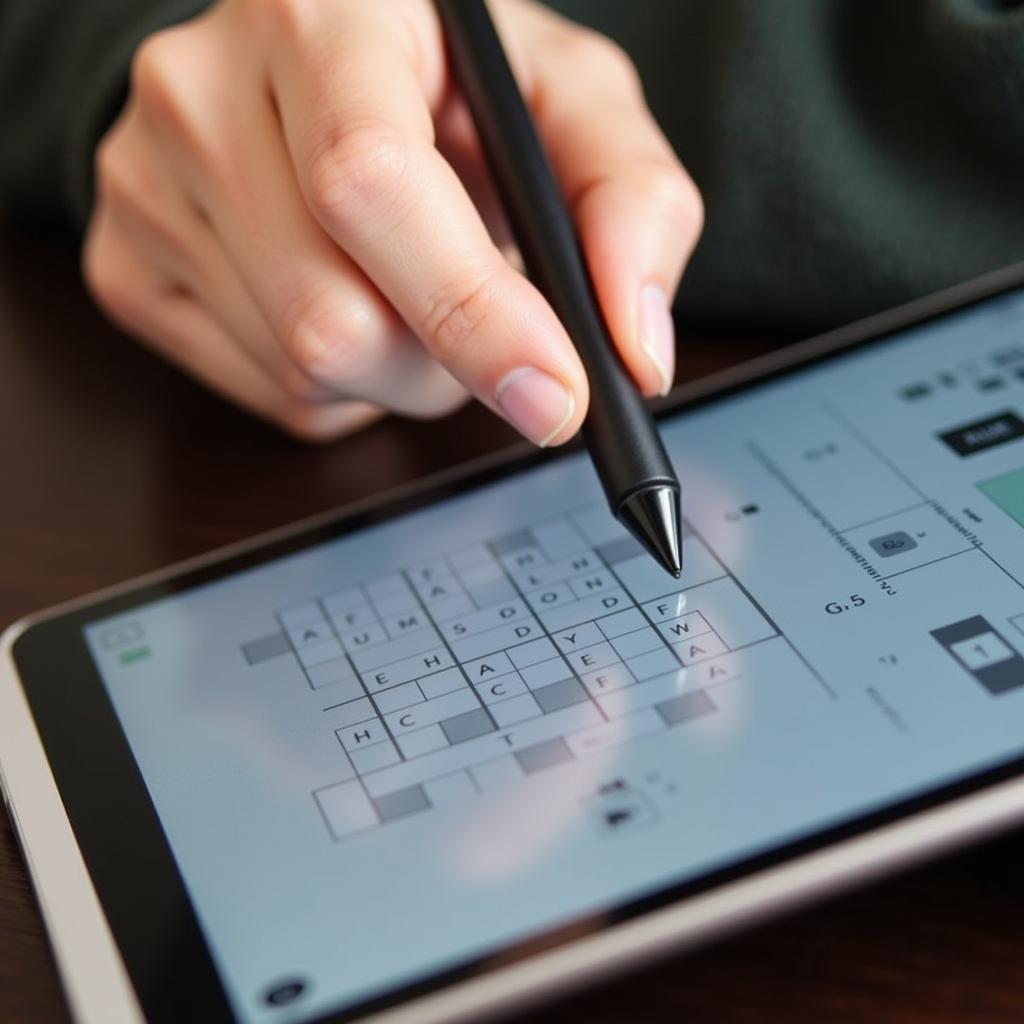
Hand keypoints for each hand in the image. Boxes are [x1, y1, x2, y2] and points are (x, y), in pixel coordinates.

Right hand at [83, 0, 701, 442]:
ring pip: (302, 370)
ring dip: (399, 374)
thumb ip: (632, 204)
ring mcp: (145, 183)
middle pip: (332, 318)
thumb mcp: (569, 102)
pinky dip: (342, 385)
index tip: (555, 394)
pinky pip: (268, 392)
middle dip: (444, 362)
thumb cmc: (450, 85)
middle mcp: (202, 88)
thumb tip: (636, 352)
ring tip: (411, 294)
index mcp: (321, 14)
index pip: (369, 183)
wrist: (306, 77)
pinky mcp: (126, 266)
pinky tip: (351, 305)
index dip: (470, 311)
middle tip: (486, 321)